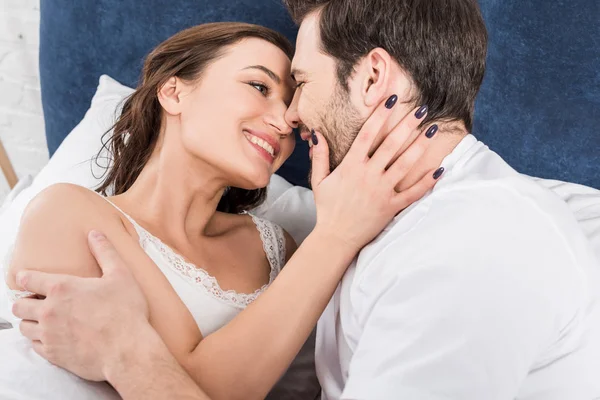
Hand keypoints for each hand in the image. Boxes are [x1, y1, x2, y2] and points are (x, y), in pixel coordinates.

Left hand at [12, 231, 148, 380]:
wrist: (127, 351)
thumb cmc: (126, 312)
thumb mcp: (121, 275)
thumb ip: (105, 252)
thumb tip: (94, 234)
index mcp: (62, 288)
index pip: (28, 279)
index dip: (25, 277)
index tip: (27, 279)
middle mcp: (49, 311)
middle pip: (18, 305)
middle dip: (24, 301)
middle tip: (37, 301)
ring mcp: (49, 334)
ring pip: (23, 327)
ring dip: (30, 321)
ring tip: (43, 319)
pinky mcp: (53, 354)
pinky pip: (33, 346)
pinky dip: (39, 340)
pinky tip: (52, 336)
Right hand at [310, 97, 440, 251]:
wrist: (336, 238)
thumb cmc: (327, 208)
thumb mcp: (319, 180)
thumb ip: (319, 156)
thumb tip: (317, 133)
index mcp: (351, 166)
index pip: (368, 134)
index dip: (381, 115)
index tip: (393, 99)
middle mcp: (368, 176)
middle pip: (391, 145)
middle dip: (408, 124)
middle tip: (423, 109)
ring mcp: (382, 191)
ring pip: (405, 164)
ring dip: (420, 146)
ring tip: (433, 130)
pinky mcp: (392, 207)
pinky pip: (413, 192)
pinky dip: (427, 181)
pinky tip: (440, 168)